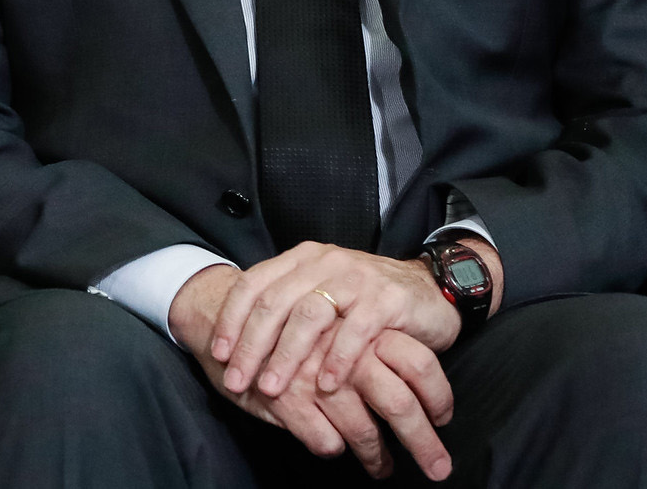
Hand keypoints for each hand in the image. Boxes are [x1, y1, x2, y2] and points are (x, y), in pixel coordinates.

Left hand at [210, 240, 498, 398]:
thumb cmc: (364, 300)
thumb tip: (239, 346)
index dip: (232, 320)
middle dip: (251, 346)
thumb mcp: (320, 294)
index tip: (219, 354)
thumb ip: (286, 309)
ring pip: (309, 315)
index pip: (253, 284)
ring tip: (272, 388)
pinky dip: (338, 359)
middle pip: (274, 303)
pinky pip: (356, 330)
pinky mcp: (387, 298)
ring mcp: (355, 277)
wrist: (427, 288)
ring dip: (286, 356)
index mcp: (300, 259)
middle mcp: (323, 262)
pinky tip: (326, 386)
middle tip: (237, 382)